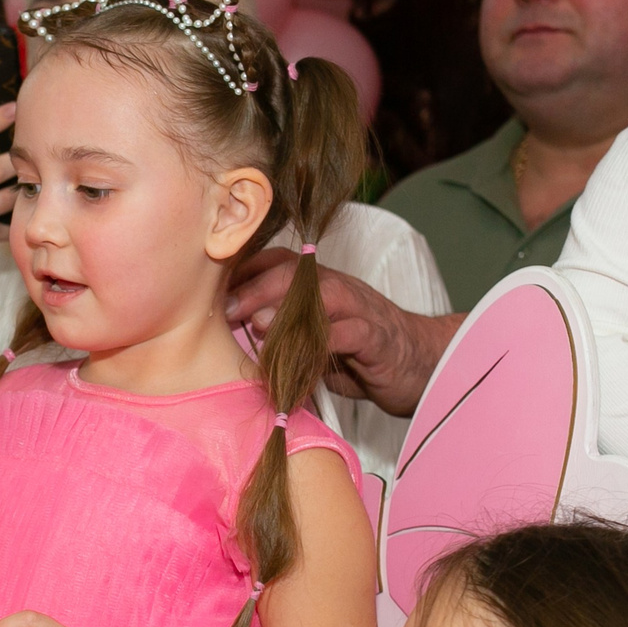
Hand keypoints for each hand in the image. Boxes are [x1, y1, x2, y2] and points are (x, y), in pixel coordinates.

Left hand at [227, 252, 459, 416]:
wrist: (419, 362)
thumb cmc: (358, 352)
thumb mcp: (311, 339)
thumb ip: (278, 332)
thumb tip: (230, 336)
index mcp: (316, 286)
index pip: (274, 264)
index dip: (242, 273)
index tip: (207, 291)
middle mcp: (335, 289)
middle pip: (292, 274)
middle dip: (255, 287)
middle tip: (223, 308)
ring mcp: (358, 310)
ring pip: (320, 296)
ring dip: (285, 308)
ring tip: (257, 323)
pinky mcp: (375, 338)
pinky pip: (349, 333)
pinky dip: (323, 342)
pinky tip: (300, 353)